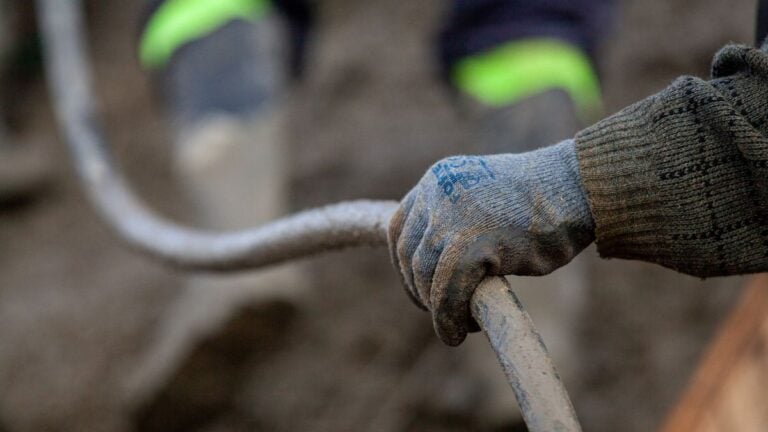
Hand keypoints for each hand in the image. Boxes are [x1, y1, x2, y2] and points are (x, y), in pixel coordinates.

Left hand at [388, 140, 594, 345]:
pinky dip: (449, 319)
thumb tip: (435, 267)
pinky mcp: (471, 245)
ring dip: (438, 309)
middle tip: (446, 312)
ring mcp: (451, 217)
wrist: (580, 187)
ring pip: (425, 277)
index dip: (404, 264)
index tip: (422, 288)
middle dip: (421, 290)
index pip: (400, 228)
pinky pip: (446, 292)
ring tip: (462, 324)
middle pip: (407, 254)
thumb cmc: (544, 202)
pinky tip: (461, 332)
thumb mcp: (486, 200)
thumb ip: (457, 221)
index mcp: (439, 179)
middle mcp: (437, 193)